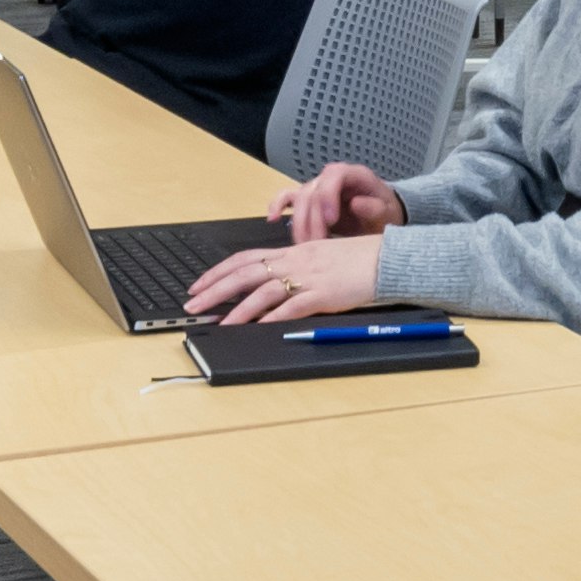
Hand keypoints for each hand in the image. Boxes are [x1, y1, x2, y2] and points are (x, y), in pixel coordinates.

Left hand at [181, 231, 391, 325]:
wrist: (388, 258)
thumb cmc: (360, 259)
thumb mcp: (322, 257)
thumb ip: (299, 268)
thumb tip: (277, 286)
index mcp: (293, 252)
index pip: (246, 258)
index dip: (218, 271)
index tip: (199, 284)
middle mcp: (295, 261)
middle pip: (245, 273)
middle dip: (214, 290)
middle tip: (192, 304)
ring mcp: (308, 278)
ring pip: (262, 291)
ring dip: (236, 309)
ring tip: (217, 323)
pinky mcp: (322, 294)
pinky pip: (290, 307)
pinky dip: (270, 318)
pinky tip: (256, 328)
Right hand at [282, 163, 402, 241]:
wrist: (381, 219)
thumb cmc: (385, 215)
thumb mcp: (386, 214)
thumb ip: (375, 208)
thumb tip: (356, 203)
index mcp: (353, 174)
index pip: (334, 175)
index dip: (328, 195)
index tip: (331, 221)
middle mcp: (331, 177)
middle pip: (312, 191)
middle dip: (312, 219)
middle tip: (317, 244)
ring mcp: (317, 188)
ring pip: (298, 198)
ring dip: (299, 223)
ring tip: (305, 246)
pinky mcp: (308, 200)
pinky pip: (287, 198)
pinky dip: (277, 206)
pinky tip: (272, 219)